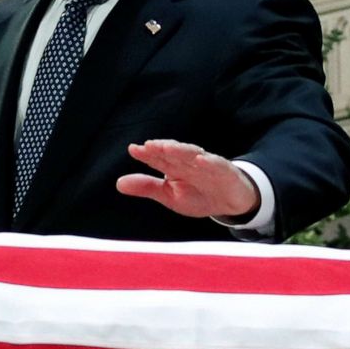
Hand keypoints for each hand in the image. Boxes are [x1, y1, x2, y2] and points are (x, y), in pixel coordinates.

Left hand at [115, 139, 259, 218]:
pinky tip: (200, 160)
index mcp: (174, 166)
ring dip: (181, 150)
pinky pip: (217, 165)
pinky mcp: (225, 171)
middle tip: (148, 145)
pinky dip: (209, 162)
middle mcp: (188, 162)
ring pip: (193, 154)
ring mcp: (207, 165)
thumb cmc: (198, 195)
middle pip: (174, 152)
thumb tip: (119, 183)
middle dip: (161, 148)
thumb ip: (146, 187)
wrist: (231, 203)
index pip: (158, 158)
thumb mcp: (169, 196)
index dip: (146, 154)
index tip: (133, 149)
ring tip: (167, 148)